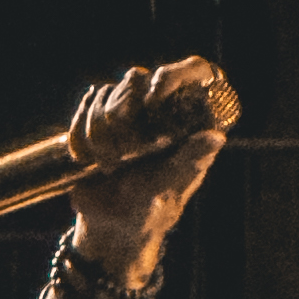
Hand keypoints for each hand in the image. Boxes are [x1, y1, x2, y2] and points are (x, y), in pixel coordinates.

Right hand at [65, 58, 229, 284]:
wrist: (112, 227)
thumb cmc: (152, 209)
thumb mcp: (173, 186)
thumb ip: (191, 160)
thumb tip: (217, 137)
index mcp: (185, 122)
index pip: (191, 72)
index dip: (170, 77)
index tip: (152, 99)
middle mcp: (158, 109)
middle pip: (135, 79)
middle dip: (122, 118)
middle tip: (123, 154)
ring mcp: (126, 111)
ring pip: (105, 93)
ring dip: (99, 132)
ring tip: (108, 164)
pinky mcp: (96, 119)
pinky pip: (85, 107)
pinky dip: (81, 133)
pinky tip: (87, 158)